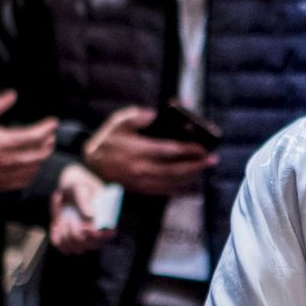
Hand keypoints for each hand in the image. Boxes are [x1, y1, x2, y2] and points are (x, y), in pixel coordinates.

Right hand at [0, 90, 57, 192]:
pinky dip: (31, 174)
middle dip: (47, 144)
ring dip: (41, 158)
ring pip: (31, 169)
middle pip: (37, 154)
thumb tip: (13, 94)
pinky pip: (21, 181)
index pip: (34, 136)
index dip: (46, 129)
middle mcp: (5, 161)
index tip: (53, 122)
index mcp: (2, 142)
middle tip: (51, 136)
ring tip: (45, 150)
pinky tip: (32, 169)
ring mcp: (2, 174)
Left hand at [50, 161, 114, 253]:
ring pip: (76, 248)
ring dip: (66, 234)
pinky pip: (63, 247)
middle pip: (91, 245)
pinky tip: (57, 225)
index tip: (87, 228)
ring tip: (63, 218)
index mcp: (106, 218)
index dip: (100, 236)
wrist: (65, 187)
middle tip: (70, 218)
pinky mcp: (69, 240)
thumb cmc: (76, 184)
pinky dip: (58, 237)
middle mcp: (96, 232)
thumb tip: (90, 217)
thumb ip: (84, 201)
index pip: (108, 234)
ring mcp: (83, 237)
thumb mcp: (79, 188)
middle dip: (77, 234)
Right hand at [84, 106, 214, 195]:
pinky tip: (192, 185)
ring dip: (192, 176)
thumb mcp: (117, 123)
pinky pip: (165, 192)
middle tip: (213, 160)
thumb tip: (153, 113)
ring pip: (172, 182)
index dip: (187, 150)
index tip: (202, 148)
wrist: (92, 166)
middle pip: (175, 169)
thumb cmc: (108, 141)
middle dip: (196, 165)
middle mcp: (141, 169)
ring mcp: (141, 182)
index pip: (168, 151)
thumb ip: (135, 116)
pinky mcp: (141, 190)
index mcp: (137, 151)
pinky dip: (180, 189)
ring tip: (205, 168)